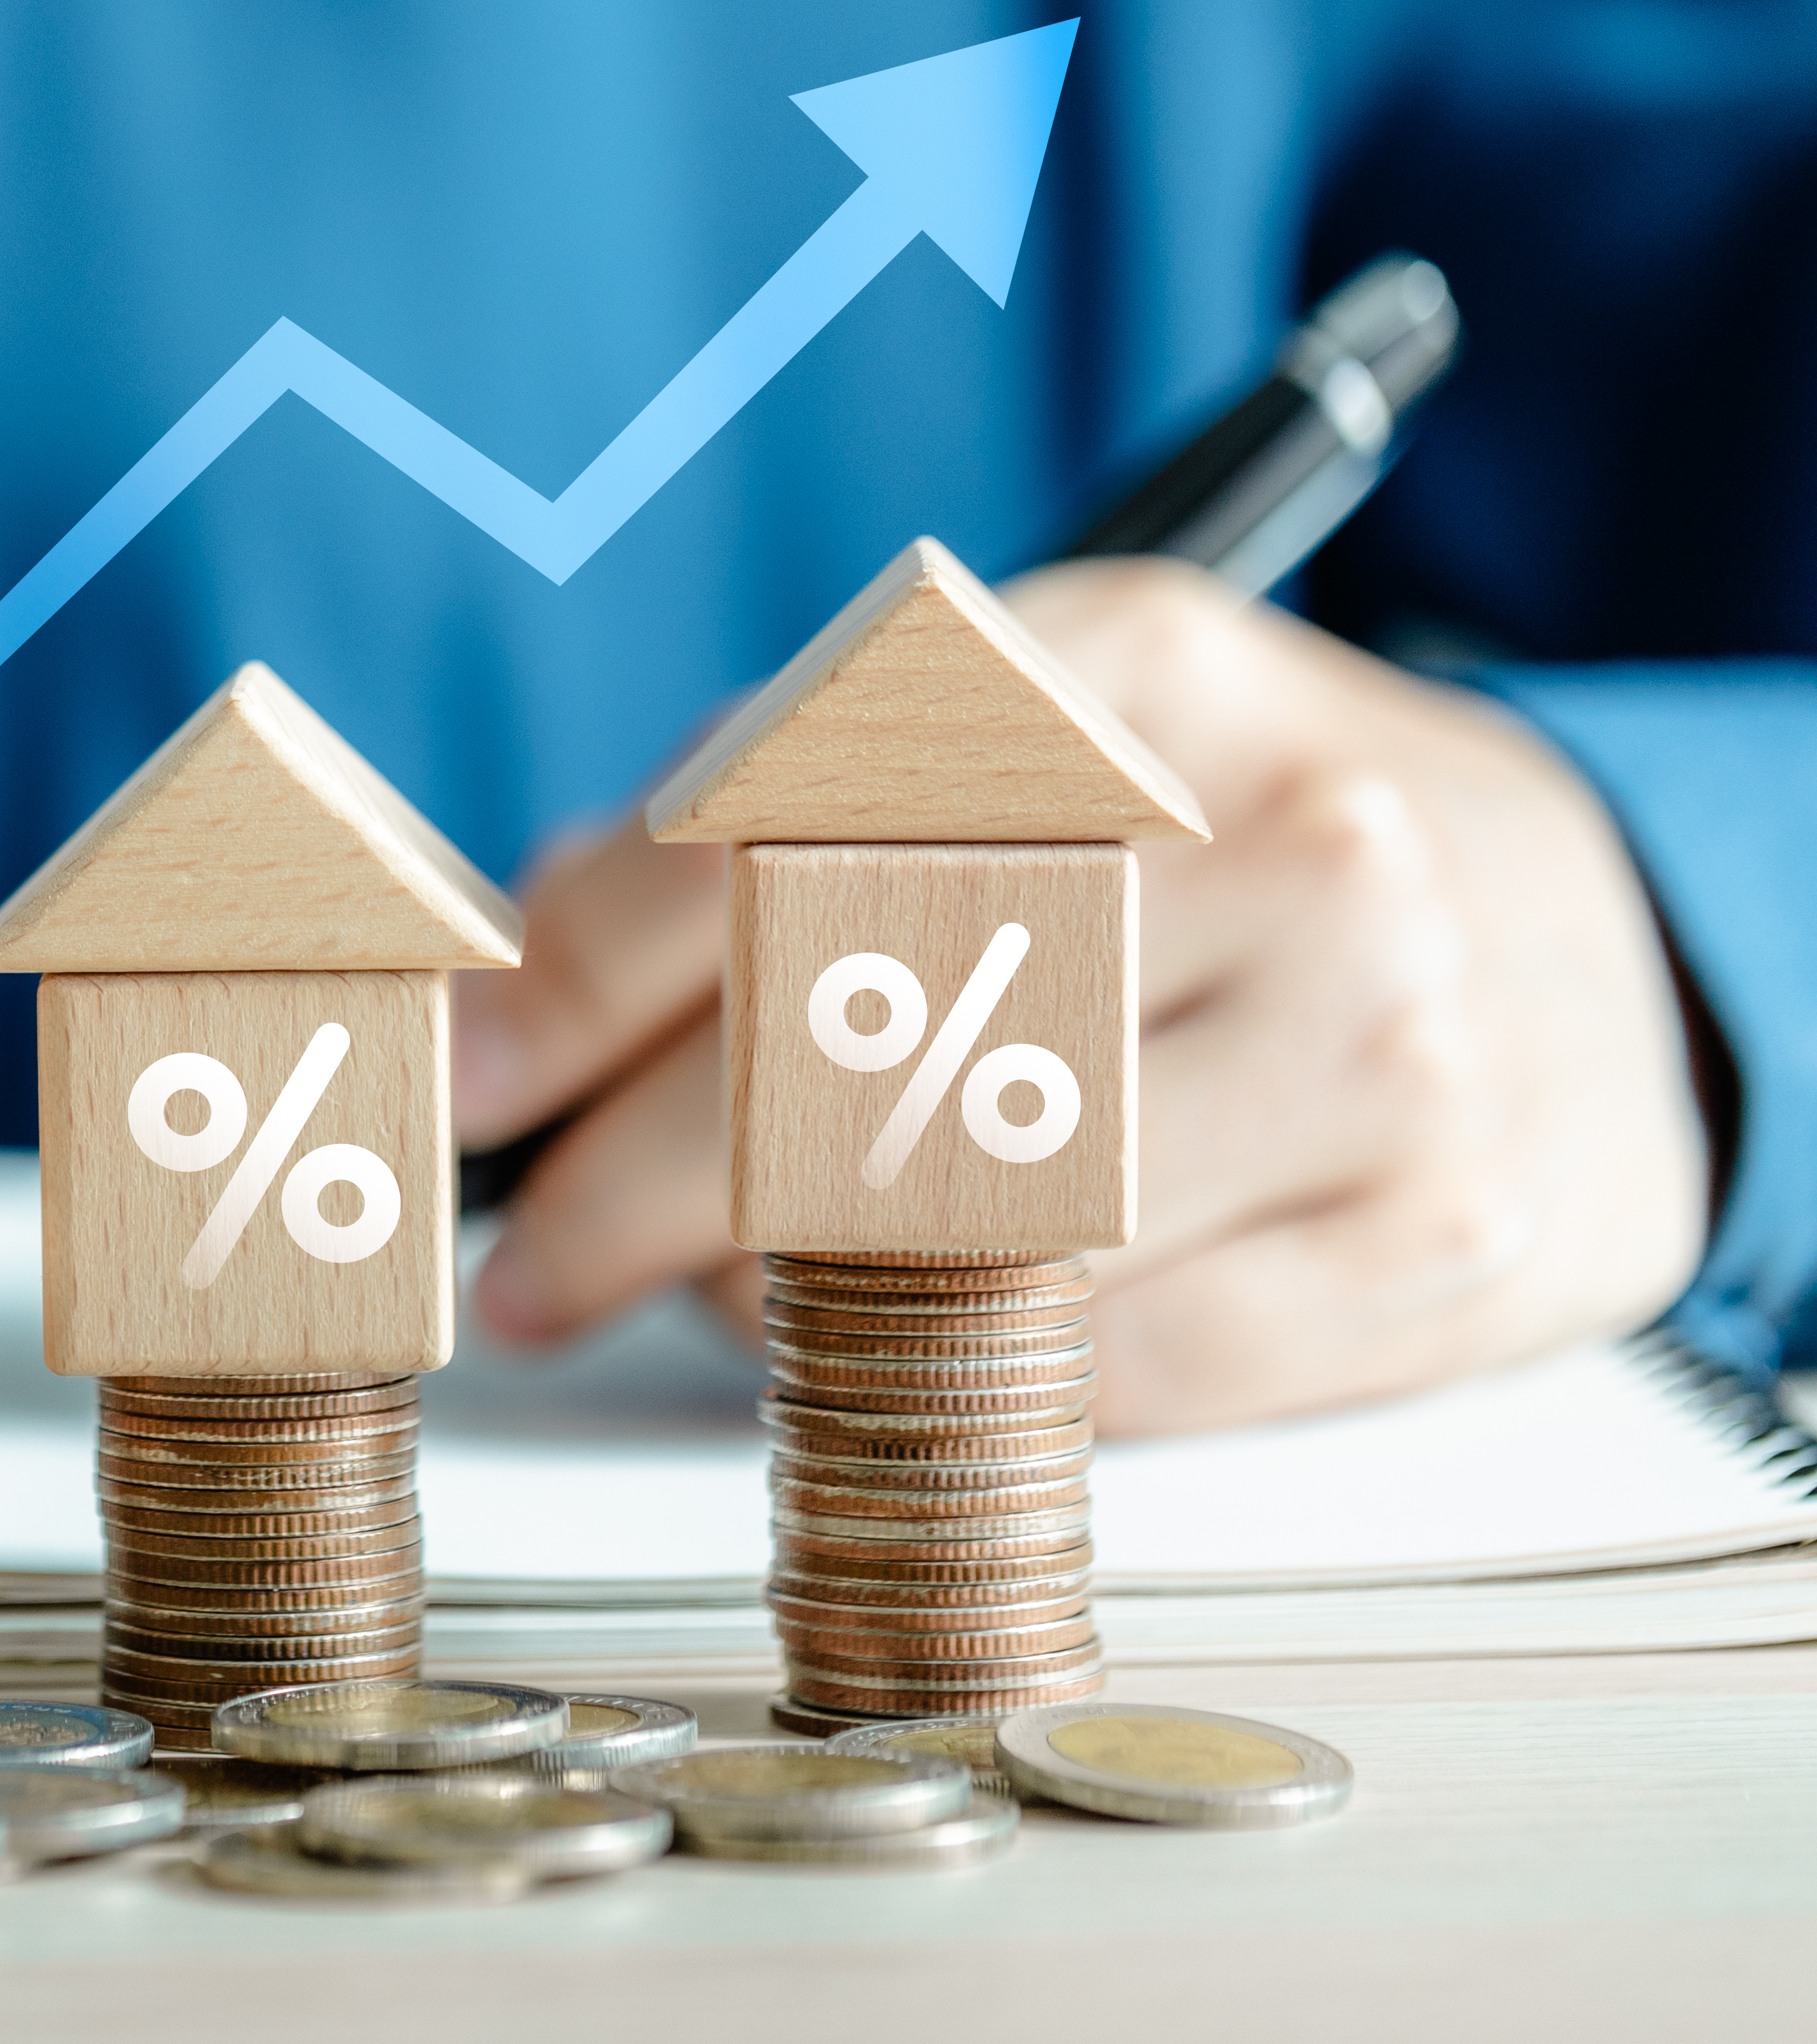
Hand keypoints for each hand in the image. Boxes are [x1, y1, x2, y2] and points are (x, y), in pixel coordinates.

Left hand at [451, 558, 1713, 1432]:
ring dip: (781, 1289)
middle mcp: (1285, 835)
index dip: (579, 974)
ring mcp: (1386, 1045)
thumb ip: (745, 839)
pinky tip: (896, 1347)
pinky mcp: (1442, 1240)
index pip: (791, 824)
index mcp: (1131, 667)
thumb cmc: (1221, 844)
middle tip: (526, 1259)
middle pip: (868, 1035)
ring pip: (977, 1219)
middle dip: (634, 1173)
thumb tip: (499, 1004)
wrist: (1584, 937)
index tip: (459, 1081)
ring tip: (707, 1291)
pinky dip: (963, 1376)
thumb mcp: (1004, 755)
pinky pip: (1115, 1364)